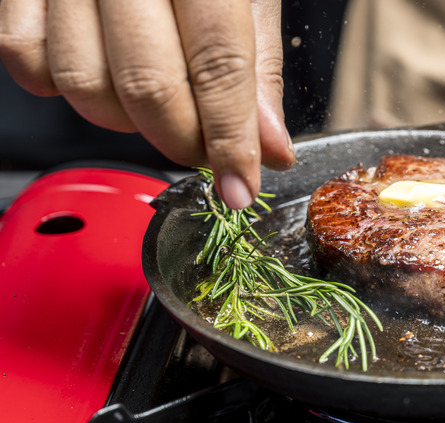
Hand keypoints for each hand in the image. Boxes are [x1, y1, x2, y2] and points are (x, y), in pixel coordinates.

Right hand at [0, 0, 294, 208]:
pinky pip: (26, 63)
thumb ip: (256, 67)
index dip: (231, 141)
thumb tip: (271, 147)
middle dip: (182, 142)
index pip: (220, 67)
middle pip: (148, 89)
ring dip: (124, 120)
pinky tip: (98, 67)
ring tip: (154, 97)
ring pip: (84, 88)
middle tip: (204, 149)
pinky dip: (63, 88)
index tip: (240, 189)